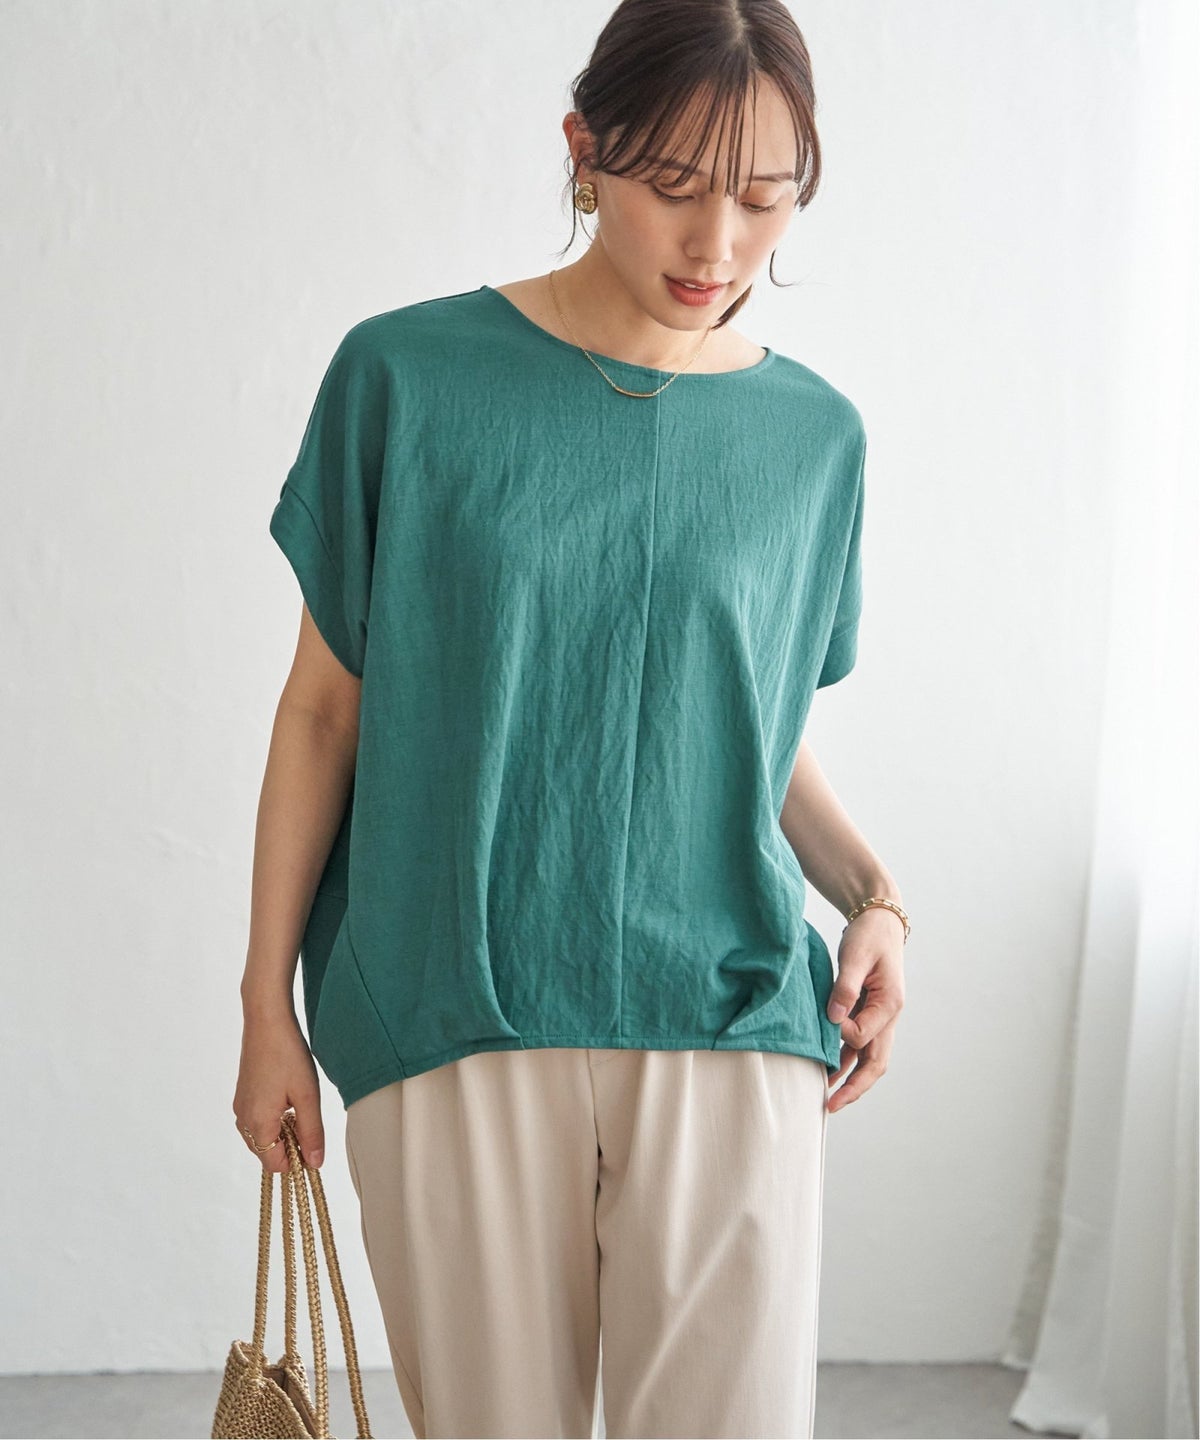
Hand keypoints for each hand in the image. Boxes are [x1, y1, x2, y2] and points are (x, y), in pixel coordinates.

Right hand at [232, 1008, 325, 1172]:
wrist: (266, 1021)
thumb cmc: (288, 1055)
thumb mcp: (308, 1096)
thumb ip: (312, 1133)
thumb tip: (314, 1164)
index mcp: (258, 1124)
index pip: (275, 1165)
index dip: (297, 1160)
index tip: (313, 1142)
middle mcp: (243, 1120)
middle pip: (266, 1152)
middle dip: (289, 1145)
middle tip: (308, 1118)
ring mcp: (240, 1107)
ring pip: (261, 1136)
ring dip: (282, 1131)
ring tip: (299, 1104)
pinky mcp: (242, 1095)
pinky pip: (256, 1120)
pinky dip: (273, 1118)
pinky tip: (287, 1096)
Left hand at [825, 906, 904, 1112]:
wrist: (878, 921)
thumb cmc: (868, 936)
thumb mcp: (855, 956)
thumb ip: (845, 987)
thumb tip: (834, 1018)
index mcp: (891, 1004)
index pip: (865, 1035)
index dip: (842, 1035)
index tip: (826, 1021)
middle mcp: (889, 1016)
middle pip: (876, 1063)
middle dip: (856, 1087)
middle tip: (832, 1105)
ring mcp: (880, 1017)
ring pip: (869, 1058)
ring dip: (850, 1079)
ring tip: (828, 1098)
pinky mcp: (868, 1013)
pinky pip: (860, 1045)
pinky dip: (846, 1060)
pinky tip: (829, 1071)